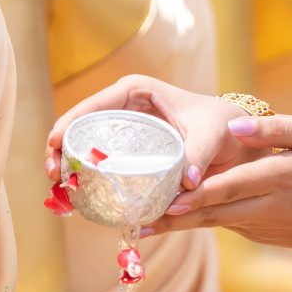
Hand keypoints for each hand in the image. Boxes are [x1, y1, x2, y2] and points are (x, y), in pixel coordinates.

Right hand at [47, 74, 256, 190]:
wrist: (237, 138)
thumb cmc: (223, 126)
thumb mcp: (212, 135)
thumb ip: (199, 155)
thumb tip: (186, 183)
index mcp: (137, 92)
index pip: (93, 104)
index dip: (68, 124)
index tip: (54, 147)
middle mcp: (125, 108)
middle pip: (80, 126)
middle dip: (59, 149)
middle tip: (54, 178)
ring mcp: (124, 130)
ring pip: (85, 146)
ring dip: (69, 168)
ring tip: (62, 193)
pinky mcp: (128, 152)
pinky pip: (101, 163)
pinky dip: (87, 179)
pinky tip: (79, 199)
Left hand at [140, 113, 291, 253]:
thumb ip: (276, 129)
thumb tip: (235, 126)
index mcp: (279, 180)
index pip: (228, 188)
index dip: (194, 196)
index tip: (161, 201)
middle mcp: (267, 210)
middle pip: (212, 215)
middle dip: (172, 220)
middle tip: (134, 224)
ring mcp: (265, 228)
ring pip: (216, 224)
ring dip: (181, 225)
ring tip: (142, 224)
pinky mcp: (265, 236)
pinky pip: (230, 225)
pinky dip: (202, 224)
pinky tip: (177, 218)